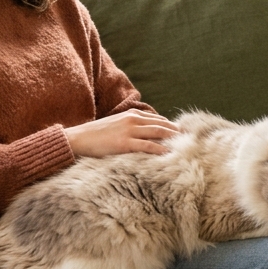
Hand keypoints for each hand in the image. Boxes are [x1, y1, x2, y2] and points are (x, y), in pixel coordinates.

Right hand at [64, 109, 179, 156]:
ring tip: (184, 146)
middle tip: (189, 140)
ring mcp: (129, 131)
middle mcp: (132, 119)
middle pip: (161, 125)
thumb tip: (145, 135)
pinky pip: (147, 146)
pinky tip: (169, 154)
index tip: (181, 133)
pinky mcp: (124, 143)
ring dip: (172, 139)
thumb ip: (130, 127)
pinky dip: (160, 149)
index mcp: (131, 114)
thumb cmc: (96, 135)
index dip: (170, 126)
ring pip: (158, 133)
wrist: (78, 139)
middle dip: (176, 132)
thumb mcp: (116, 125)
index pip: (157, 119)